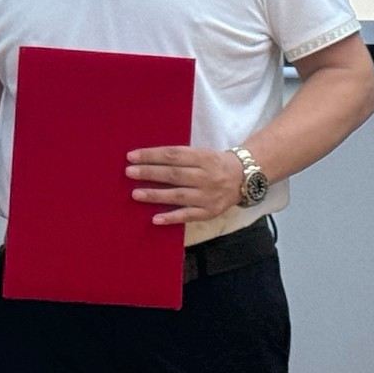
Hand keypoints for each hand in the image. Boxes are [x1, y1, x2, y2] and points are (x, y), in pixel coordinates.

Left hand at [125, 145, 240, 224]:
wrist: (244, 178)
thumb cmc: (214, 164)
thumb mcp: (201, 153)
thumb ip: (179, 157)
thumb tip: (147, 159)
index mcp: (203, 157)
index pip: (173, 155)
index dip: (152, 155)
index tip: (131, 156)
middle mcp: (205, 176)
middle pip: (174, 174)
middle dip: (150, 173)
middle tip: (129, 172)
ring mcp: (208, 195)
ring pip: (178, 195)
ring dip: (155, 195)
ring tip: (135, 194)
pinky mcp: (209, 212)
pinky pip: (188, 215)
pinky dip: (172, 217)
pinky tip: (155, 219)